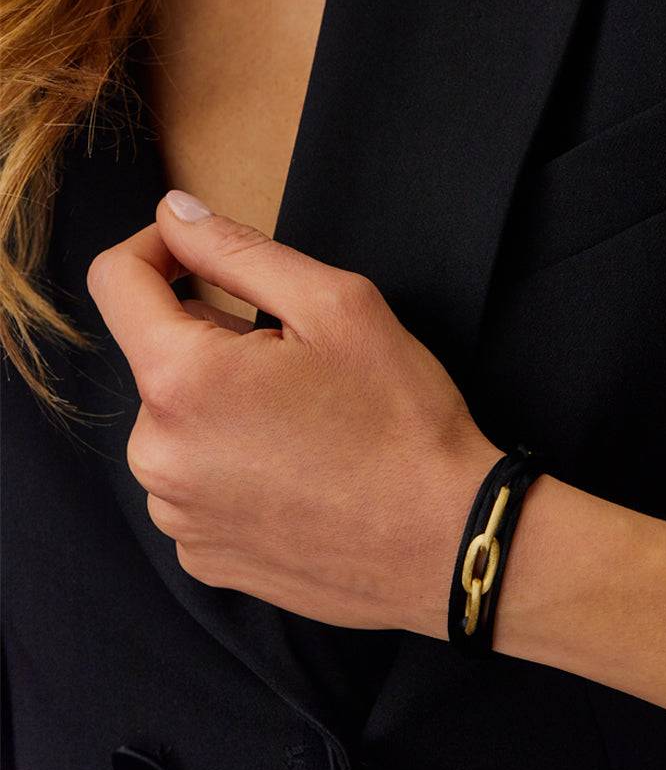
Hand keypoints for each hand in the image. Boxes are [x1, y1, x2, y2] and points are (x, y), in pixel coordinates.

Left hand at [87, 190, 500, 639]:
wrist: (446, 543)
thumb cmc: (401, 421)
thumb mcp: (336, 306)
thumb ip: (239, 250)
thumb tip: (173, 214)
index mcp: (181, 380)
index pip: (116, 281)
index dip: (156, 248)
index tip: (196, 252)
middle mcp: (157, 454)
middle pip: (158, 359)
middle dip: (214, 342)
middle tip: (297, 364)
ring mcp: (176, 515)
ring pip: (177, 424)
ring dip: (223, 407)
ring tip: (302, 426)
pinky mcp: (202, 556)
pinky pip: (195, 483)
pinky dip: (231, 465)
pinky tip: (296, 476)